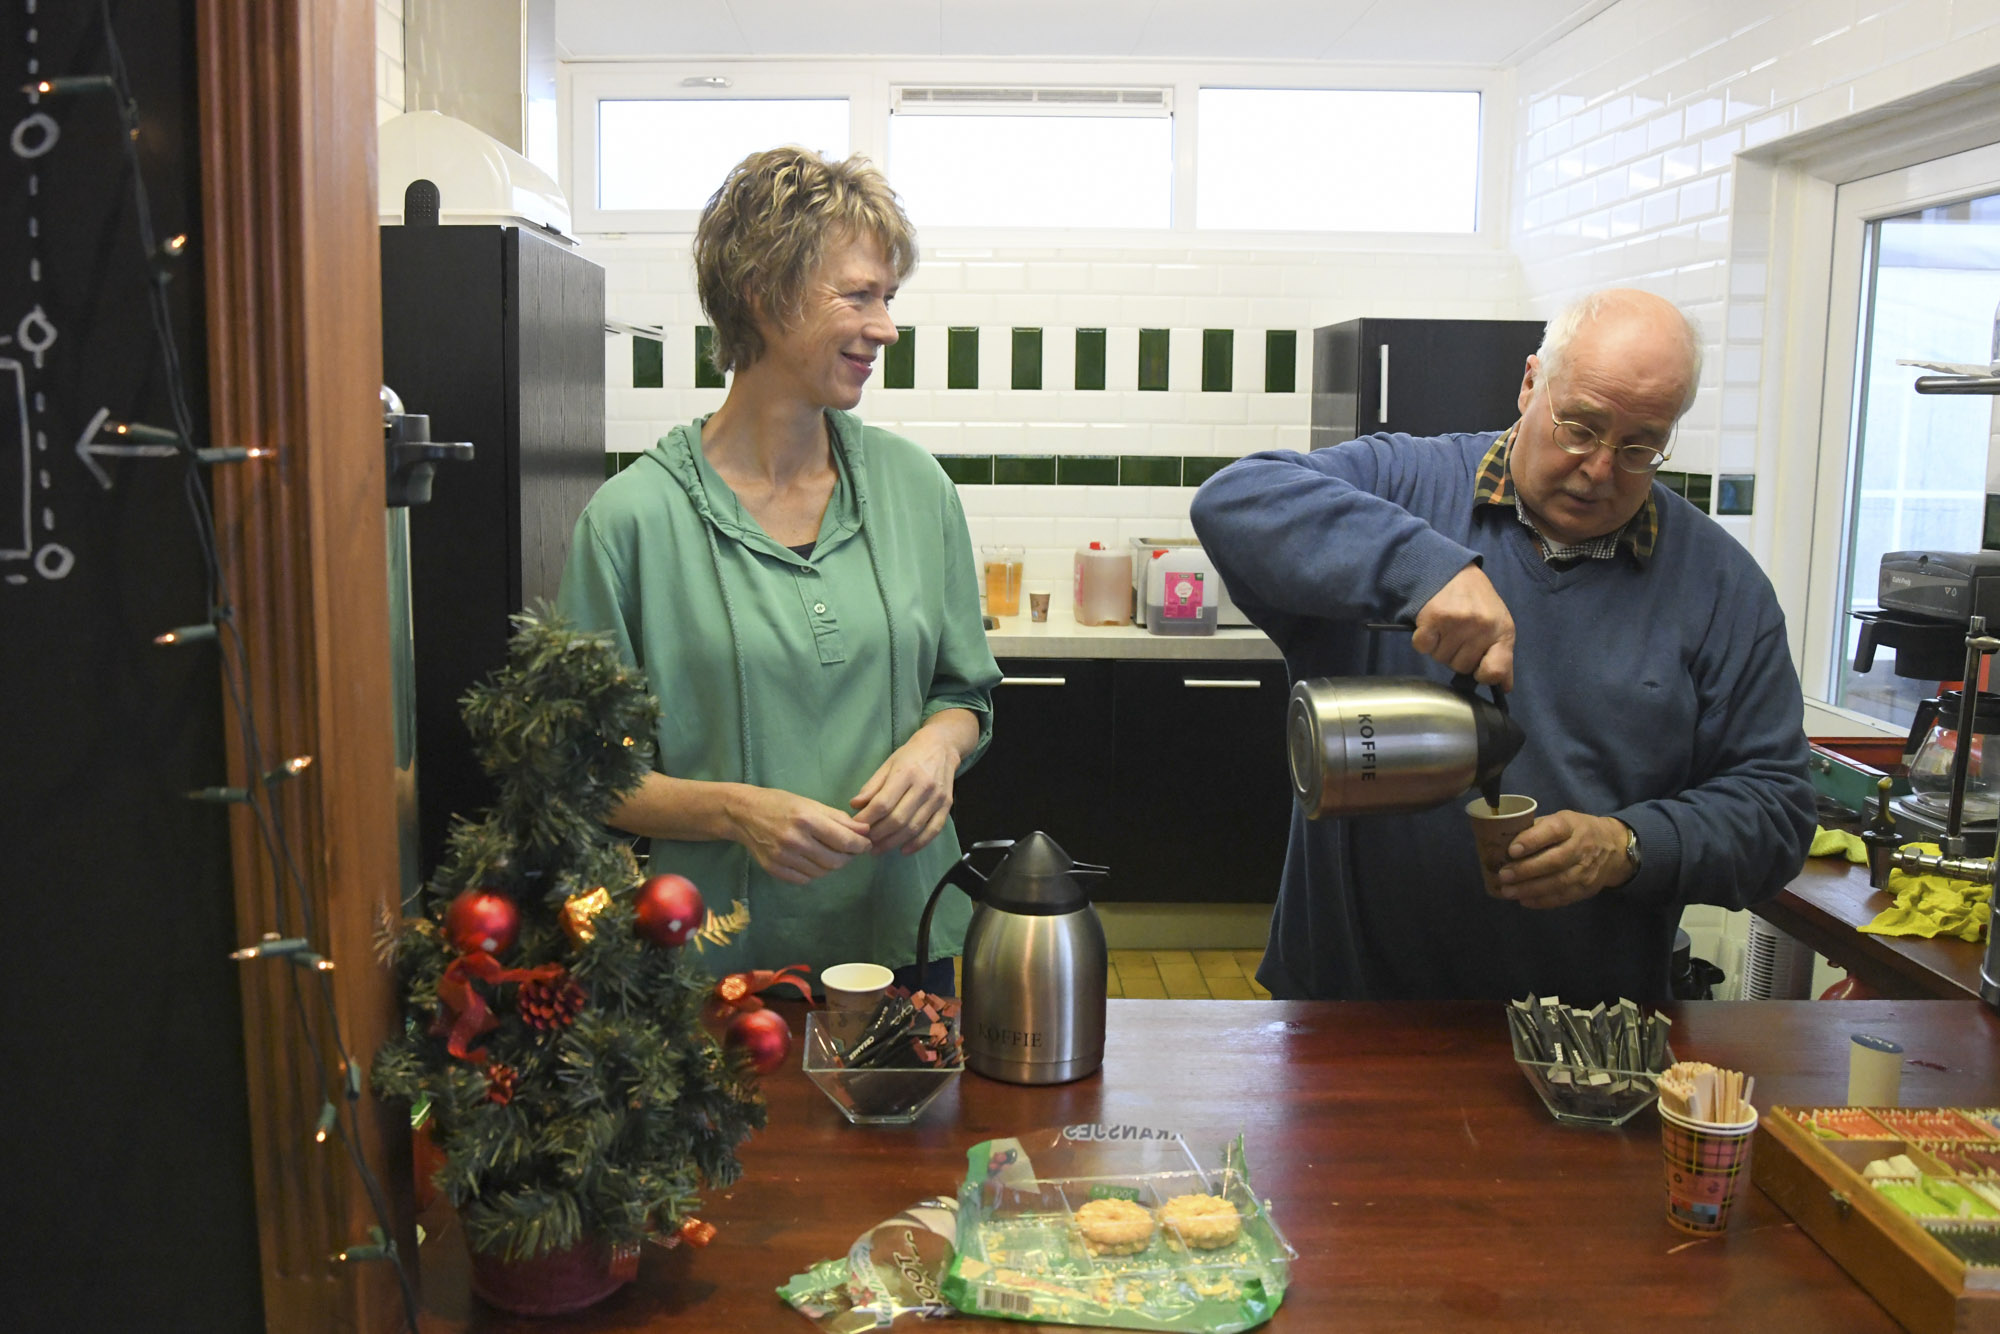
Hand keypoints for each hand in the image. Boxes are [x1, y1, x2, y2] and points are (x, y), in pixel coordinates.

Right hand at [726, 787, 872, 884]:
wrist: (744, 813)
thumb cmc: (780, 803)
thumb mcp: (811, 804)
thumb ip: (839, 819)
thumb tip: (865, 831)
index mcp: (807, 820)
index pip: (845, 841)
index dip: (861, 845)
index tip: (865, 844)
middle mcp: (795, 840)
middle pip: (836, 861)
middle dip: (848, 857)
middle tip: (849, 850)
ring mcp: (783, 857)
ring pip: (822, 872)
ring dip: (831, 865)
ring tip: (829, 853)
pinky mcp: (774, 870)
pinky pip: (805, 879)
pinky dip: (814, 872)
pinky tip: (812, 860)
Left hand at [850, 725, 963, 854]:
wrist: (942, 746)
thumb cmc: (910, 755)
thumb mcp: (887, 764)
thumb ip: (872, 786)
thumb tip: (855, 806)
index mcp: (905, 773)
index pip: (883, 803)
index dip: (867, 819)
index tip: (855, 827)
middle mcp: (923, 786)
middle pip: (898, 819)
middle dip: (878, 835)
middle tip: (865, 843)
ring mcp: (937, 798)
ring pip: (913, 828)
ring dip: (893, 842)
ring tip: (878, 849)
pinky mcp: (947, 805)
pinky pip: (933, 830)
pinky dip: (919, 844)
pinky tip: (904, 850)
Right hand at [1412, 564, 1514, 690]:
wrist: (1452, 572)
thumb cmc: (1478, 602)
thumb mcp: (1499, 626)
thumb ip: (1502, 657)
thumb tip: (1504, 687)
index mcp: (1502, 631)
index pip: (1495, 671)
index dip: (1483, 675)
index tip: (1478, 667)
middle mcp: (1481, 627)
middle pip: (1461, 667)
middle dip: (1457, 655)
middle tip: (1459, 634)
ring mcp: (1457, 622)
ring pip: (1440, 659)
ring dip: (1439, 647)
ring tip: (1446, 628)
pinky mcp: (1433, 618)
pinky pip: (1423, 648)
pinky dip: (1423, 641)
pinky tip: (1432, 626)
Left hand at [1492, 812, 1632, 908]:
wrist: (1614, 847)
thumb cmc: (1576, 831)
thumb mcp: (1561, 819)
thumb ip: (1537, 829)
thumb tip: (1503, 842)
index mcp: (1571, 826)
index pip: (1553, 831)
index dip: (1532, 840)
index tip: (1512, 850)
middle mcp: (1581, 848)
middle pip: (1554, 861)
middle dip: (1526, 870)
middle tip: (1503, 875)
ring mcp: (1586, 870)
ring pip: (1558, 883)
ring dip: (1530, 889)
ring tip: (1508, 891)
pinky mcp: (1587, 888)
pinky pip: (1563, 897)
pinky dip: (1542, 901)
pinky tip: (1524, 900)